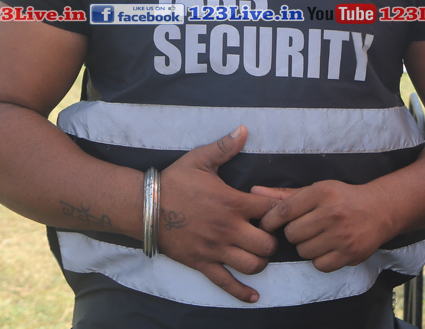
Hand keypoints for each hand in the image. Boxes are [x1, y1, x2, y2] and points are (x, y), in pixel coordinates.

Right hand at [158, 126, 279, 303]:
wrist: (145, 206)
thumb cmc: (174, 181)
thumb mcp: (200, 159)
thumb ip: (225, 146)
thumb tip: (244, 129)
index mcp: (232, 203)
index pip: (271, 211)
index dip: (279, 212)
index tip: (277, 210)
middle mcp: (228, 229)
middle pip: (267, 245)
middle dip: (273, 241)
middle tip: (268, 234)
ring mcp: (216, 249)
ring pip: (253, 266)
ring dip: (260, 261)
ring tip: (258, 253)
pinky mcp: (203, 264)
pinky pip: (226, 283)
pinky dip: (242, 292)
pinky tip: (253, 296)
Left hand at [256, 180, 396, 272]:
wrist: (379, 210)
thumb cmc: (341, 198)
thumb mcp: (316, 190)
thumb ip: (284, 194)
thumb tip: (254, 191)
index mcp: (322, 193)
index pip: (284, 210)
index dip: (270, 220)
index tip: (267, 224)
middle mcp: (332, 213)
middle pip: (292, 234)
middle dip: (292, 233)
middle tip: (302, 228)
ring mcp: (342, 235)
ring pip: (303, 251)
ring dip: (305, 247)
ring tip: (317, 237)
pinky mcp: (350, 254)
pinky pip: (319, 265)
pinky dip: (319, 259)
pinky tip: (327, 247)